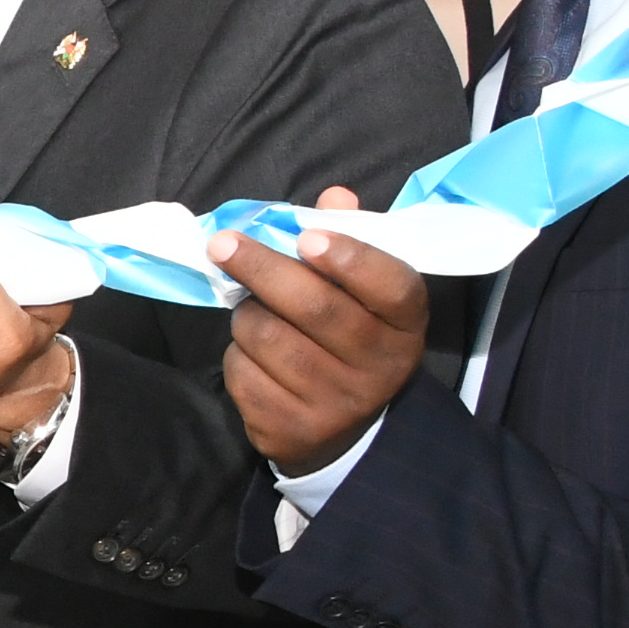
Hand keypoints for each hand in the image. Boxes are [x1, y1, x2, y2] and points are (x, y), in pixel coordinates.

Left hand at [215, 187, 430, 475]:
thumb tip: (334, 196)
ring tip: (254, 310)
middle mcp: (378, 369)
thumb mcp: (364, 293)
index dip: (351, 258)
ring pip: (267, 337)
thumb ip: (350, 239)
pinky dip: (236, 355)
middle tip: (223, 243)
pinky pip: (242, 374)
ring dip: (247, 314)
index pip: (391, 287)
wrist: (344, 429)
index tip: (308, 236)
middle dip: (263, 269)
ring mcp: (335, 405)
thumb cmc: (349, 335)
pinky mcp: (290, 432)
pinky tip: (253, 354)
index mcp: (405, 325)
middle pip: (316, 309)